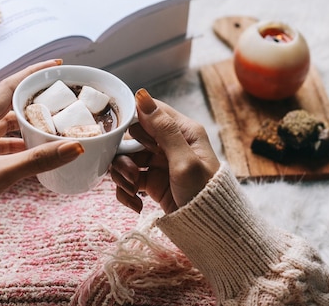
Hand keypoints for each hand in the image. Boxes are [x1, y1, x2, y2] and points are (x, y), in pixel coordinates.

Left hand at [0, 60, 83, 232]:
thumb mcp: (0, 174)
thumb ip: (38, 160)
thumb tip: (75, 147)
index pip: (9, 86)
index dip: (34, 73)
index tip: (57, 65)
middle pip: (10, 103)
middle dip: (36, 99)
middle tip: (61, 96)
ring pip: (8, 125)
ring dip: (30, 123)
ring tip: (55, 123)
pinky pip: (5, 143)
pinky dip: (23, 143)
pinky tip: (38, 150)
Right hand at [110, 89, 219, 213]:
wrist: (210, 232)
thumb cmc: (205, 194)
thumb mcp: (184, 160)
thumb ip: (162, 129)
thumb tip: (142, 95)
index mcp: (182, 130)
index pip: (149, 111)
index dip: (130, 121)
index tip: (118, 135)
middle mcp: (169, 143)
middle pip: (132, 137)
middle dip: (124, 155)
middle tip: (132, 172)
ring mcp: (158, 163)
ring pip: (126, 159)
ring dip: (123, 175)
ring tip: (133, 189)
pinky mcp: (151, 182)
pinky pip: (128, 180)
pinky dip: (126, 192)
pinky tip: (136, 203)